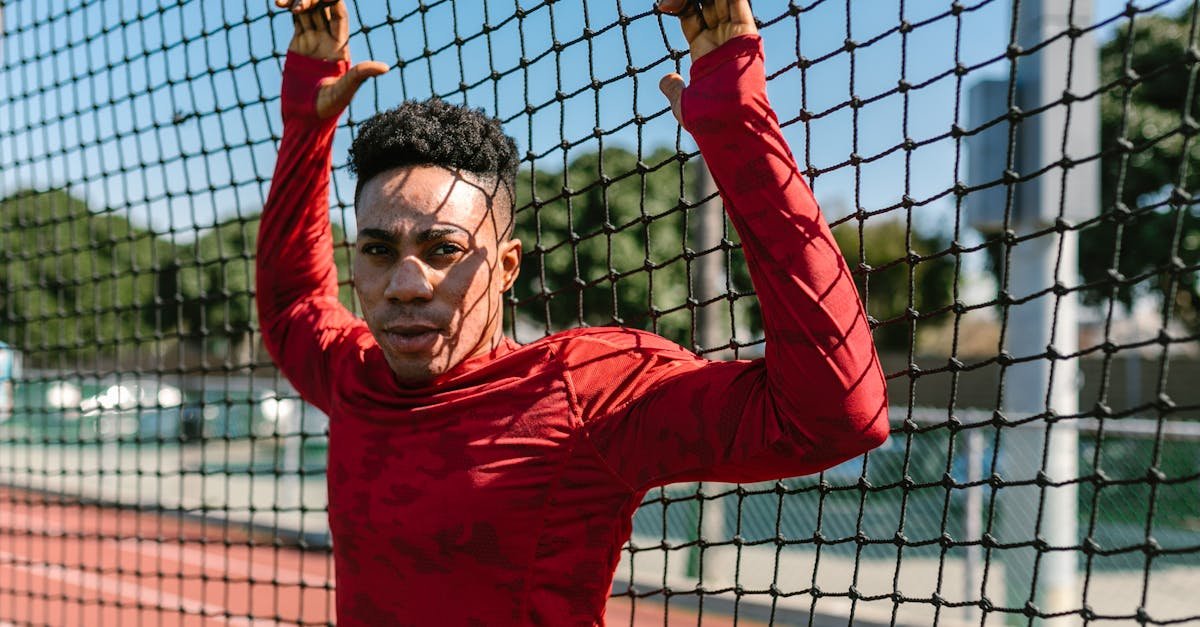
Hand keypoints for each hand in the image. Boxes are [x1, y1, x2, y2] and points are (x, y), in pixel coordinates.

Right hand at [276, 0, 388, 117]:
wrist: (304, 118)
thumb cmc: (326, 109)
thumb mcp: (344, 91)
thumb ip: (360, 75)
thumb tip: (385, 67)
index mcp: (340, 47)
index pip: (339, 14)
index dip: (332, 0)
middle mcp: (328, 41)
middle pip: (323, 8)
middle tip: (298, 5)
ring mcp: (313, 41)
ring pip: (308, 10)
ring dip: (298, 1)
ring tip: (284, 4)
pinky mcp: (298, 45)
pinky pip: (296, 20)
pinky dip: (288, 8)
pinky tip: (280, 4)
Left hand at [656, 0, 757, 124]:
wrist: (727, 123)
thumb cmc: (706, 120)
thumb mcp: (683, 103)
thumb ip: (674, 90)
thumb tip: (667, 81)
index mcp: (705, 52)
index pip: (691, 17)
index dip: (678, 7)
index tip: (663, 6)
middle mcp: (721, 40)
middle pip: (706, 3)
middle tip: (669, 2)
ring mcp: (733, 34)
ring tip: (683, 0)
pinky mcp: (745, 31)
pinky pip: (737, 0)